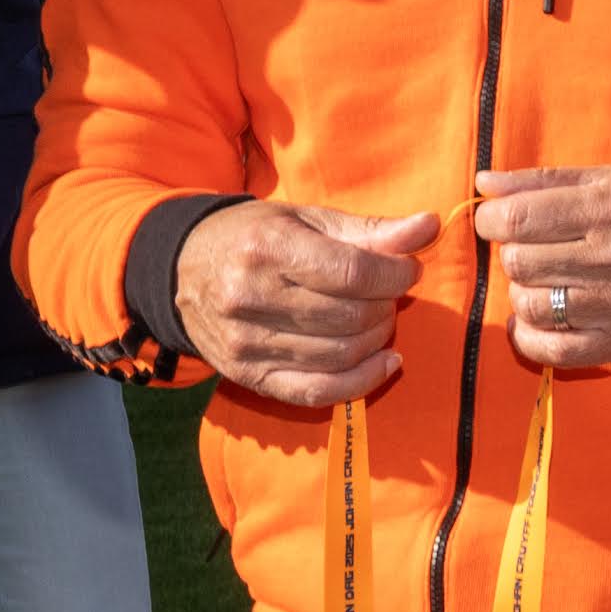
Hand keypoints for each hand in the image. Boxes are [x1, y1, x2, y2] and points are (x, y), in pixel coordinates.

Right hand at [175, 200, 439, 406]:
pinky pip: (317, 392)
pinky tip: (386, 362)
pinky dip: (361, 382)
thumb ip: (370, 229)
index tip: (407, 269)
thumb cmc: (255, 236)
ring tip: (378, 318)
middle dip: (386, 305)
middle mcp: (250, 298)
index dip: (395, 275)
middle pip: (349, 317)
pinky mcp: (248, 376)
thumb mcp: (308, 219)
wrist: (181, 268)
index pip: (352, 273)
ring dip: (377, 339)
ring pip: (340, 355)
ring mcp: (245, 343)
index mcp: (267, 249)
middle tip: (388, 293)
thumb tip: (429, 226)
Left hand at [473, 168, 610, 368]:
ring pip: (531, 306)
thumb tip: (484, 184)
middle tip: (533, 246)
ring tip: (547, 278)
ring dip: (525, 291)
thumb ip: (547, 181)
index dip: (493, 220)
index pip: (519, 219)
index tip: (498, 219)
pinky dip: (532, 336)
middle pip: (519, 263)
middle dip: (513, 252)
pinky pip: (553, 350)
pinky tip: (539, 318)